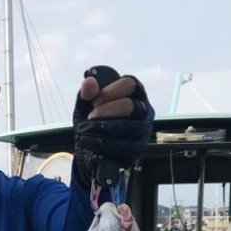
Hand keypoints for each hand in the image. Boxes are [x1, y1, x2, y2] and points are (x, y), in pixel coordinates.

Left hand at [72, 66, 154, 190]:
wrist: (92, 148)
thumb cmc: (94, 120)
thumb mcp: (86, 105)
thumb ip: (87, 93)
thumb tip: (89, 82)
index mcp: (133, 93)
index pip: (129, 84)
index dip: (111, 91)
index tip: (94, 101)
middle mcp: (143, 109)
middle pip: (131, 105)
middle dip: (107, 111)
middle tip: (90, 117)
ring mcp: (144, 129)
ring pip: (131, 126)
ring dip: (106, 128)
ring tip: (87, 130)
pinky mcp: (139, 148)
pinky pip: (127, 146)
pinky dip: (106, 144)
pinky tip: (90, 142)